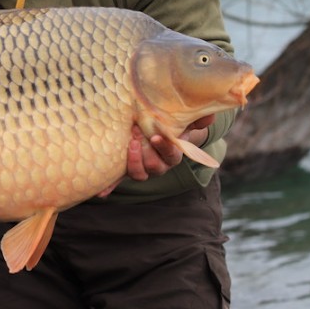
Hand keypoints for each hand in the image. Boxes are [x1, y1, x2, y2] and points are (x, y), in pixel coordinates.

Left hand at [96, 115, 214, 197]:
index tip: (156, 136)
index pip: (172, 156)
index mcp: (173, 155)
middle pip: (155, 167)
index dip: (165, 148)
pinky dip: (109, 187)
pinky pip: (118, 181)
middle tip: (137, 133)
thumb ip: (196, 118)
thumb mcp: (184, 120)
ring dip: (133, 161)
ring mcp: (143, 169)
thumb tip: (209, 116)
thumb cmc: (172, 124)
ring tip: (129, 143)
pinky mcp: (127, 170)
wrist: (158, 130)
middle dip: (145, 151)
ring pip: (139, 174)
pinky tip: (100, 192)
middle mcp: (159, 165)